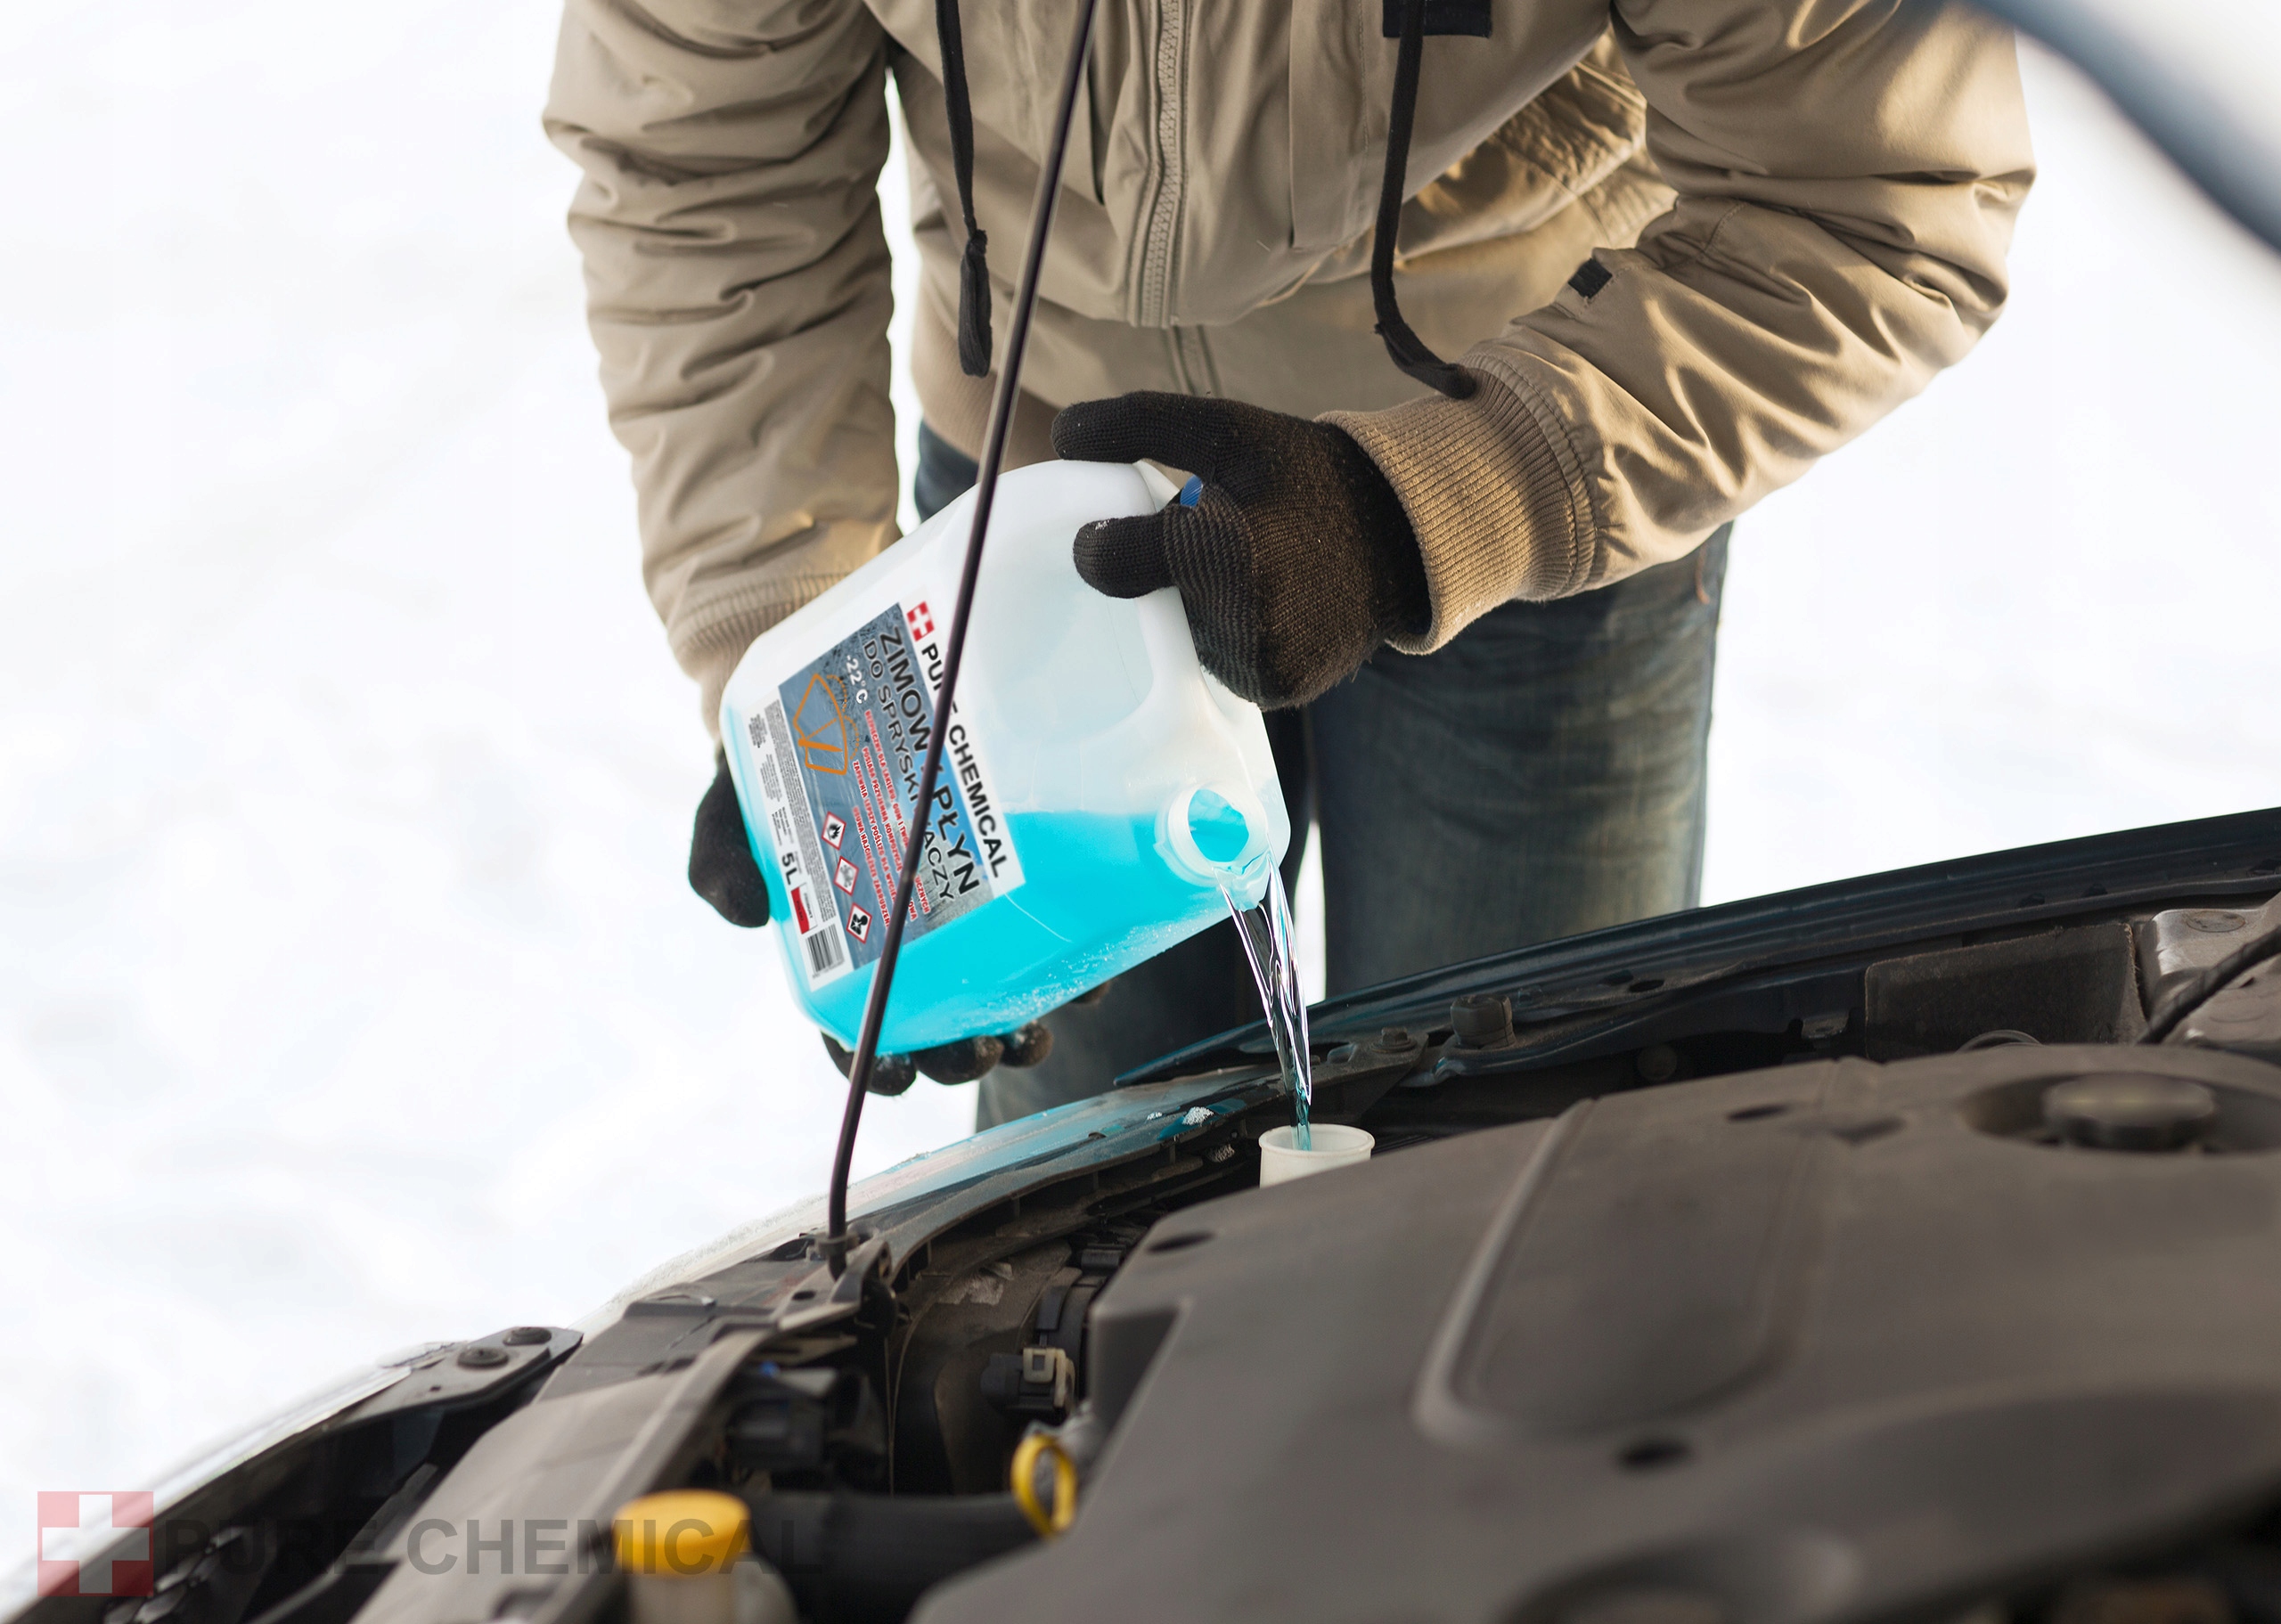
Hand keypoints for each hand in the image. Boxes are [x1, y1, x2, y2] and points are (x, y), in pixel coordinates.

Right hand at [687, 754, 1058, 1091]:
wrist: (835, 703)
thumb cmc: (778, 774)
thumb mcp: (731, 809)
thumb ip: (718, 856)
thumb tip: (744, 915)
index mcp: (841, 956)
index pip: (858, 1033)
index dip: (878, 1067)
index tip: (897, 1073)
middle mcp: (909, 948)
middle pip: (937, 1028)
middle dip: (962, 1056)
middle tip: (984, 1049)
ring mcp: (967, 918)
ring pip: (999, 996)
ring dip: (1022, 1028)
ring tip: (1035, 1031)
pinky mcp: (1017, 879)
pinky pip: (1050, 932)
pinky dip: (1070, 960)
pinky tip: (1089, 967)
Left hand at [1050, 393, 1431, 707]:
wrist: (1403, 536)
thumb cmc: (1303, 476)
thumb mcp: (1227, 430)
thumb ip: (1140, 425)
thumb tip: (1062, 434)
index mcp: (1223, 548)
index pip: (1112, 564)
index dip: (1100, 546)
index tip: (1105, 535)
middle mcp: (1242, 618)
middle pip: (1150, 605)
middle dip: (1165, 576)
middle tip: (1208, 545)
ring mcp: (1261, 663)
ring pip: (1184, 642)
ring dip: (1196, 610)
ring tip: (1243, 572)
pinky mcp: (1277, 691)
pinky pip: (1221, 669)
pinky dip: (1230, 639)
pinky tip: (1265, 604)